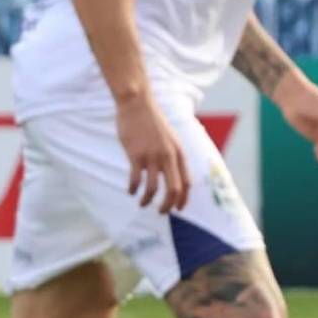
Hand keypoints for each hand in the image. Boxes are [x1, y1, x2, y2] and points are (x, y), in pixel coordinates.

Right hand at [115, 93, 190, 213]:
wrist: (137, 104)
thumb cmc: (151, 121)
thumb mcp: (169, 138)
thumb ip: (172, 154)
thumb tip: (171, 173)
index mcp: (179, 153)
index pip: (186, 183)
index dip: (183, 199)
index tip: (178, 209)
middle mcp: (168, 156)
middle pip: (174, 189)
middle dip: (168, 205)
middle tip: (161, 212)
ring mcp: (152, 156)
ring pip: (153, 187)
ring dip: (148, 200)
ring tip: (142, 204)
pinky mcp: (136, 155)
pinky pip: (136, 179)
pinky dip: (133, 189)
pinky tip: (130, 191)